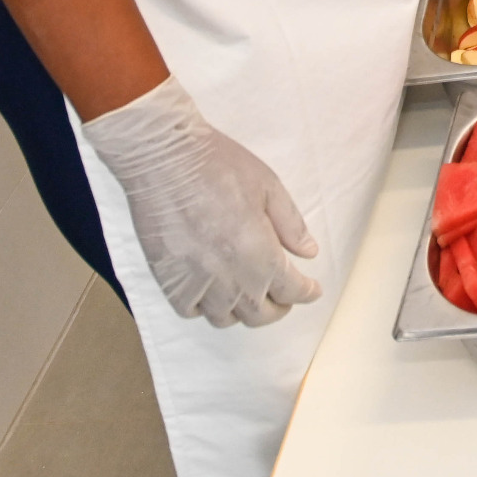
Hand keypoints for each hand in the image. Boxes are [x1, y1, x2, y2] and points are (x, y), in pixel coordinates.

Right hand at [81, 78, 320, 326]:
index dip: (306, 292)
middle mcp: (229, 277)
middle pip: (260, 314)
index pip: (291, 290)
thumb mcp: (269, 186)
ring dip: (243, 311)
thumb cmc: (218, 165)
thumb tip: (309, 252)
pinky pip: (190, 311)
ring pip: (225, 318)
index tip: (311, 290)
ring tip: (249, 296)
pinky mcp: (167, 279)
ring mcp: (196, 282)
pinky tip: (212, 293)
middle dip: (279, 308)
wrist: (164, 158)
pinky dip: (205, 308)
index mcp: (259, 253)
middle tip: (284, 298)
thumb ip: (292, 224)